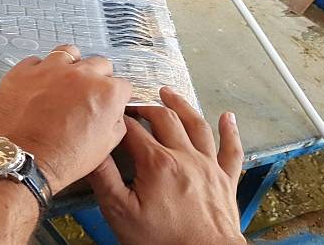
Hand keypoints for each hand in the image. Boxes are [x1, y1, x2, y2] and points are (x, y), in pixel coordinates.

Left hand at [0, 44, 132, 191]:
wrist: (22, 160)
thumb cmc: (61, 158)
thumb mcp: (105, 147)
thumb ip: (115, 122)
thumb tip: (113, 112)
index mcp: (106, 92)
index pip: (122, 85)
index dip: (116, 96)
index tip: (108, 103)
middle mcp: (81, 74)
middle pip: (99, 64)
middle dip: (97, 77)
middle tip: (86, 94)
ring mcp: (51, 68)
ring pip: (69, 53)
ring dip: (71, 64)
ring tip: (64, 80)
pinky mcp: (24, 70)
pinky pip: (36, 61)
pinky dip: (40, 71)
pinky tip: (38, 85)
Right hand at [87, 87, 245, 244]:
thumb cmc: (163, 242)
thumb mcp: (121, 212)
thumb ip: (104, 178)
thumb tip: (93, 151)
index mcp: (157, 163)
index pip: (133, 129)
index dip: (119, 118)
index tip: (111, 114)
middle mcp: (185, 157)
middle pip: (165, 119)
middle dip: (147, 107)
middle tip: (136, 104)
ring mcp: (208, 167)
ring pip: (197, 125)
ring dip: (182, 106)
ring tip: (169, 94)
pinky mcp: (225, 180)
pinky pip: (231, 150)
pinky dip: (230, 131)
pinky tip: (227, 118)